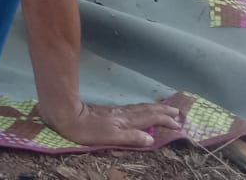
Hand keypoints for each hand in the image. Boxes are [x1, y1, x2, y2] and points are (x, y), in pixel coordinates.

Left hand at [41, 101, 181, 146]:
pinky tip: (142, 110)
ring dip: (155, 108)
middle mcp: (125, 114)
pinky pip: (134, 108)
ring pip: (141, 108)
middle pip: (148, 110)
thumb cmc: (87, 130)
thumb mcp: (110, 137)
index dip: (165, 121)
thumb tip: (151, 139)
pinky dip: (144, 108)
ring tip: (166, 109)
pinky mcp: (110, 111)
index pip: (151, 118)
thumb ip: (131, 138)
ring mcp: (117, 111)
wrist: (67, 114)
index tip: (178, 124)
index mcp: (127, 121)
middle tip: (178, 112)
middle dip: (163, 111)